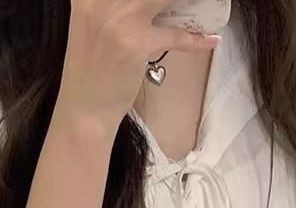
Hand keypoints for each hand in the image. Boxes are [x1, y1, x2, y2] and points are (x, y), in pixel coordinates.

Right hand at [58, 0, 220, 129]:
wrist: (85, 110)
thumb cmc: (90, 71)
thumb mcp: (92, 25)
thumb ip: (113, 6)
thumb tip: (152, 5)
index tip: (166, 1)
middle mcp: (101, 1)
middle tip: (185, 4)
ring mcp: (120, 21)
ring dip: (190, 3)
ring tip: (203, 7)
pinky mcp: (138, 44)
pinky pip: (176, 36)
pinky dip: (196, 40)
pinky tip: (211, 40)